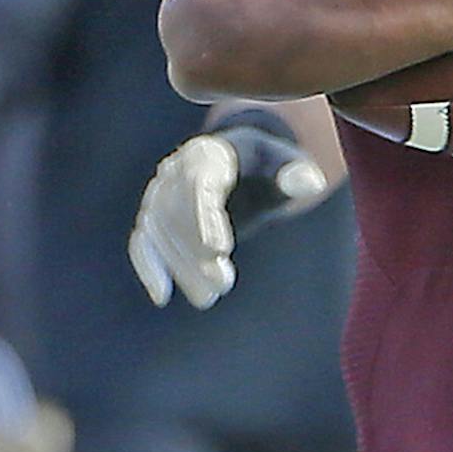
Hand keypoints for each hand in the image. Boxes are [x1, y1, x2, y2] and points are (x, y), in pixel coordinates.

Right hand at [129, 122, 325, 309]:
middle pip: (178, 212)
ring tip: (208, 297)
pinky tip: (162, 296)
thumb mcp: (286, 166)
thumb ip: (296, 175)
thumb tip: (310, 183)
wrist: (239, 162)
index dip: (206, 217)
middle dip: (196, 252)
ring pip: (161, 231)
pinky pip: (142, 239)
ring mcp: (160, 192)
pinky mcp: (153, 214)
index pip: (200, 184)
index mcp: (209, 153)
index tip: (220, 250)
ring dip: (181, 267)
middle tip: (223, 285)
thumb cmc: (267, 167)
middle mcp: (176, 169)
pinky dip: (148, 265)